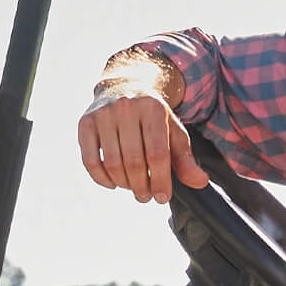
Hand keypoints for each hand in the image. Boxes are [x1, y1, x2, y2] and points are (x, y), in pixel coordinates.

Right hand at [78, 89, 207, 203]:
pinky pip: (90, 161)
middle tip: (146, 196)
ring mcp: (103, 114)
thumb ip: (186, 159)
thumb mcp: (174, 133)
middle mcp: (126, 107)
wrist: (125, 87)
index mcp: (153, 108)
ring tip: (132, 187)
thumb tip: (200, 182)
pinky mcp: (85, 123)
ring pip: (112, 164)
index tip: (162, 198)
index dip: (160, 181)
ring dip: (124, 185)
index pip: (157, 154)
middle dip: (141, 187)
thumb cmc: (153, 118)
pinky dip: (102, 179)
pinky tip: (113, 183)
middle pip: (134, 162)